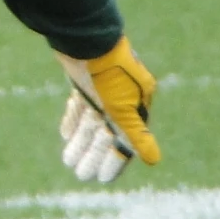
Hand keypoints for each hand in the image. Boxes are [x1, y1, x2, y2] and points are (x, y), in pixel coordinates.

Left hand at [57, 37, 161, 181]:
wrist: (85, 39)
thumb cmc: (108, 75)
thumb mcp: (122, 108)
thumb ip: (135, 134)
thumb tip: (154, 160)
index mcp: (137, 105)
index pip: (127, 140)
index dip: (114, 160)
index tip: (102, 179)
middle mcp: (121, 99)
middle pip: (106, 133)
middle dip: (93, 155)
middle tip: (80, 174)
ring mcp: (102, 90)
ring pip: (91, 122)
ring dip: (81, 142)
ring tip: (69, 161)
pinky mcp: (84, 81)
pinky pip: (80, 106)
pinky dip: (73, 120)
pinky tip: (65, 135)